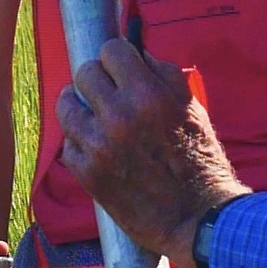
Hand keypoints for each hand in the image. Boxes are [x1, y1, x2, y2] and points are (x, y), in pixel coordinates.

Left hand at [54, 40, 247, 265]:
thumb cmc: (200, 161)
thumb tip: (136, 54)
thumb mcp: (191, 108)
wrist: (196, 217)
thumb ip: (162, 75)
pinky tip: (99, 149)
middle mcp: (119, 116)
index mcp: (148, 95)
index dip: (117, 59)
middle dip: (98, 80)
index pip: (110, 50)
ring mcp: (98, 146)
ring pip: (66, 105)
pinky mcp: (86, 173)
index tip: (120, 69)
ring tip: (94, 117)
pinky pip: (68, 143)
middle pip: (84, 73)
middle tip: (108, 93)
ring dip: (80, 107)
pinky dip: (81, 144)